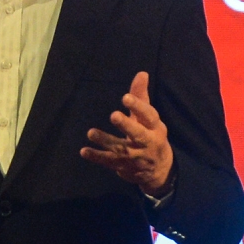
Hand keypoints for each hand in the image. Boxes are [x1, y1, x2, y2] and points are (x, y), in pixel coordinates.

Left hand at [80, 71, 173, 195]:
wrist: (159, 170)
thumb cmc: (151, 135)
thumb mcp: (149, 118)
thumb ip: (141, 96)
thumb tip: (141, 73)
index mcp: (155, 128)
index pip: (149, 116)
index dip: (138, 106)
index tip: (125, 97)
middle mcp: (147, 142)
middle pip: (138, 134)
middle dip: (126, 125)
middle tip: (113, 115)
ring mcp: (135, 156)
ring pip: (120, 149)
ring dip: (105, 141)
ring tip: (91, 132)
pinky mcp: (123, 166)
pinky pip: (109, 162)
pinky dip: (96, 157)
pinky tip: (84, 151)